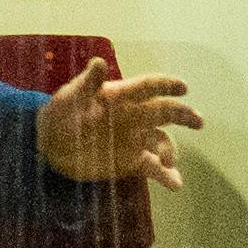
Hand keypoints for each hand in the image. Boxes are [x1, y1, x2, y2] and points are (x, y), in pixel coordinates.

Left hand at [35, 58, 201, 188]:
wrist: (51, 146)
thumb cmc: (60, 113)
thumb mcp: (71, 97)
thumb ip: (87, 82)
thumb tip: (99, 63)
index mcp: (122, 96)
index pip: (149, 86)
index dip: (166, 85)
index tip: (183, 88)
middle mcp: (135, 116)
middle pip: (165, 112)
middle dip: (183, 115)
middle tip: (197, 121)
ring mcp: (136, 139)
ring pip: (162, 142)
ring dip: (170, 151)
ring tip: (167, 163)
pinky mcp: (132, 161)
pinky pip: (154, 168)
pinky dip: (167, 176)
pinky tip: (175, 185)